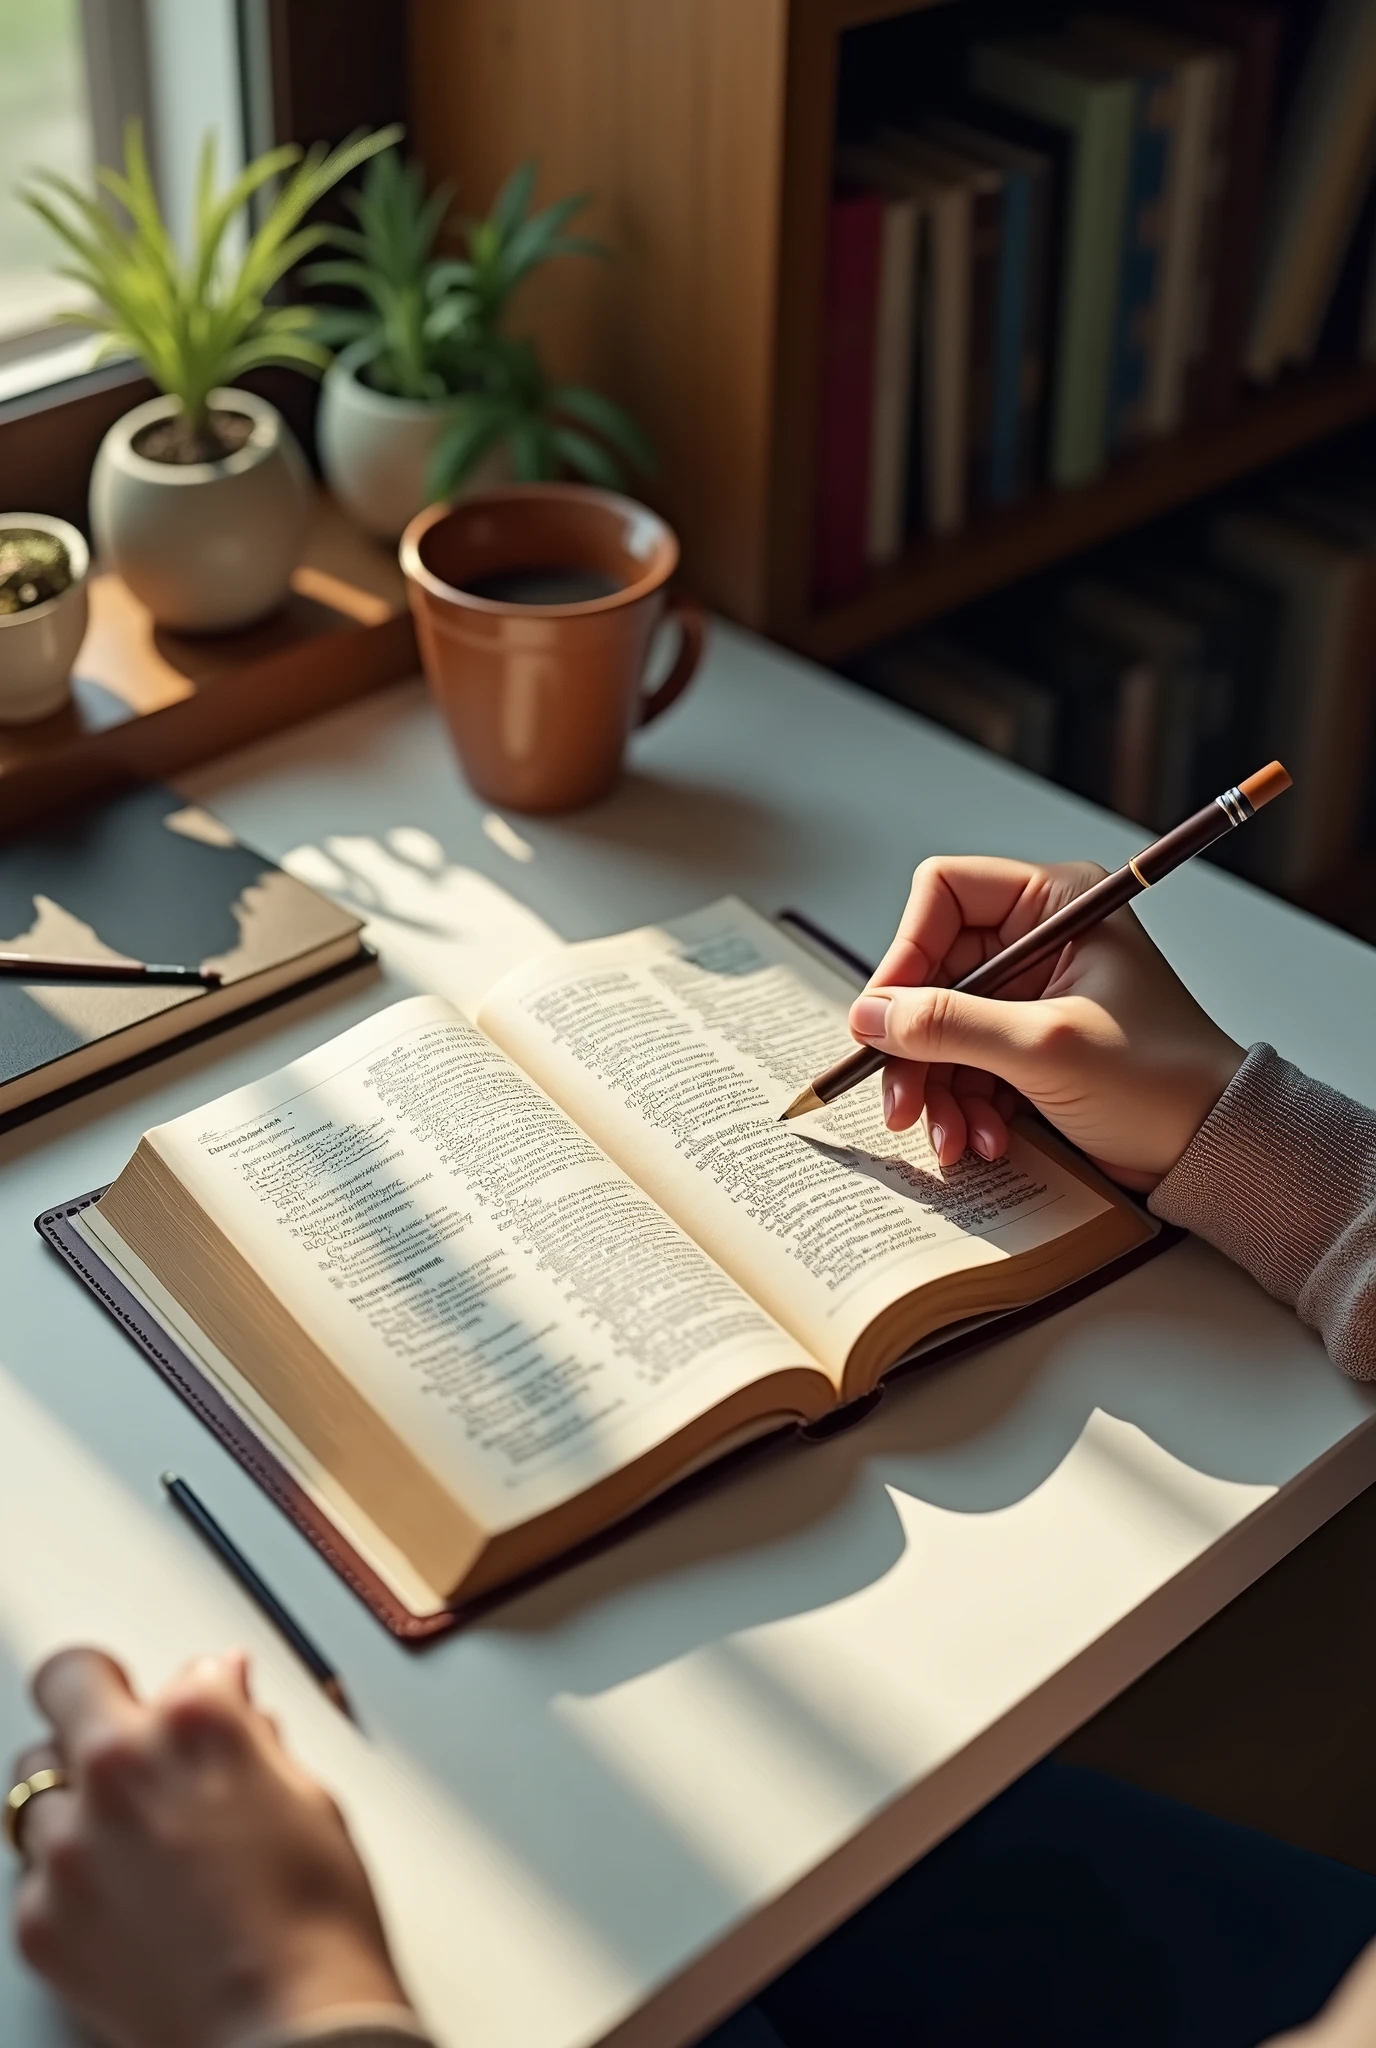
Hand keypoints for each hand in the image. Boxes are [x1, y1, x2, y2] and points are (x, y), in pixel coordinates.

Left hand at [11, 1646, 408, 2047]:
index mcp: (198, 1722)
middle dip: (95, 1700)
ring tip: (125, 1839)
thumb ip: (251, 1733)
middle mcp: (121, 1767)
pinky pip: (34, 1875)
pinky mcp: (41, 1918)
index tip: (184, 1708)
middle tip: (123, 1740)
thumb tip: (227, 1691)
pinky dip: (68, 1880)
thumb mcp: (308, 1798)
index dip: (183, 1692)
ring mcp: (71, 1844)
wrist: (286, 2032)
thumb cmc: (314, 1922)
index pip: (172, 1664)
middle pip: (65, 1685)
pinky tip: (122, 1904)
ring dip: (74, 1795)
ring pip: (35, 1783)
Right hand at [848, 855, 1244, 1190]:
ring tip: (951, 1139)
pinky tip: (982, 1140)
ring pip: (939, 1027)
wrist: (1211, 1148)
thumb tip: (869, 1016)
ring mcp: (1030, 994)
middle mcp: (1038, 939)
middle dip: (914, 1047)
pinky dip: (962, 1107)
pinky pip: (963, 1065)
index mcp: (1055, 904)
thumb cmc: (1160, 1081)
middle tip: (900, 1104)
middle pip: (931, 973)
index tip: (884, 1019)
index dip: (905, 954)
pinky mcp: (1025, 1044)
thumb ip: (950, 1026)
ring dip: (936, 1089)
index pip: (943, 895)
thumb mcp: (1045, 1048)